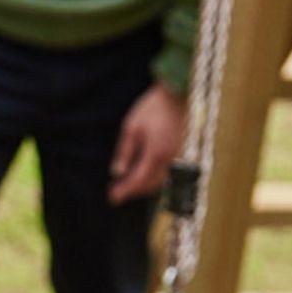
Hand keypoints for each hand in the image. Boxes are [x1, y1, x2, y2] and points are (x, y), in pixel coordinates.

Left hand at [108, 83, 187, 204]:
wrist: (177, 94)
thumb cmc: (152, 108)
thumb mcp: (131, 127)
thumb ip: (124, 152)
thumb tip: (117, 172)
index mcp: (155, 153)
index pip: (138, 180)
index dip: (124, 191)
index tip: (112, 198)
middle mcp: (169, 158)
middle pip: (150, 184)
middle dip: (133, 191)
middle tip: (117, 194)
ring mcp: (177, 155)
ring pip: (159, 180)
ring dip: (143, 186)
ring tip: (127, 186)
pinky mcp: (179, 150)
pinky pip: (165, 171)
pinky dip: (152, 177)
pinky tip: (142, 173)